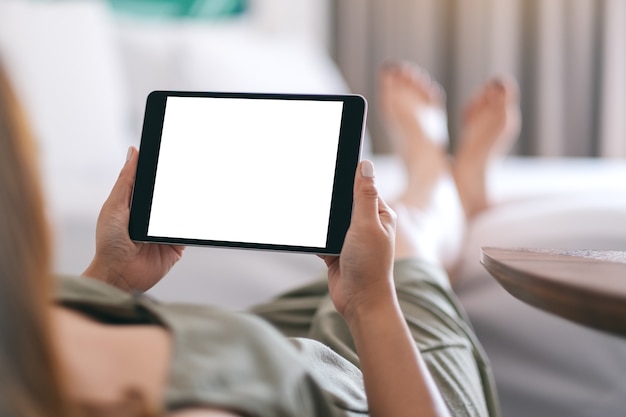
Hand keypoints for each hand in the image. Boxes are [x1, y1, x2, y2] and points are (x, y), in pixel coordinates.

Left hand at [83, 147, 183, 291]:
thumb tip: (134, 152)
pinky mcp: (177, 245)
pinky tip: (197, 213)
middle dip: (179, 183)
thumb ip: (126, 180)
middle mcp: (152, 215)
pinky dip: (194, 223)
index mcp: (136, 203)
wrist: (119, 275)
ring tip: (198, 187)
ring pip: (182, 210)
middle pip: (170, 194)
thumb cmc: (109, 244)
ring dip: (189, 202)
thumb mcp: (115, 206)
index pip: (153, 181)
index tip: (172, 152)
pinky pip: (188, 230)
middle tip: (191, 167)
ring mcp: (165, 230)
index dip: (161, 167)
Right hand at [320, 160, 396, 323]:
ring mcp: (351, 238)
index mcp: (380, 213)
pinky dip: (315, 237)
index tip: (330, 163)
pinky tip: (308, 236)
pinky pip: (321, 237)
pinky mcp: (336, 251)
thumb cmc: (370, 266)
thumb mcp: (367, 225)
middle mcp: (367, 224)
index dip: (347, 175)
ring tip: (311, 216)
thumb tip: (365, 165)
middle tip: (316, 192)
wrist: (360, 303)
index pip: (362, 185)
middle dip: (330, 200)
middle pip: (343, 201)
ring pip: (330, 219)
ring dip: (321, 220)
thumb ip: (364, 195)